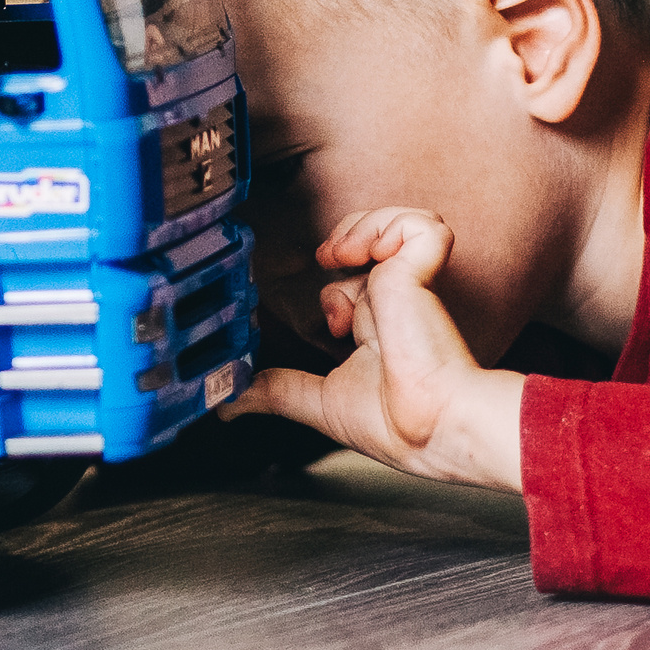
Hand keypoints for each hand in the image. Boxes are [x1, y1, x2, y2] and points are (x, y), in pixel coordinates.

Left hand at [229, 208, 524, 491]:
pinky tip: (370, 252)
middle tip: (328, 262)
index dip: (331, 288)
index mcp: (376, 329)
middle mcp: (394, 302)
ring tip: (344, 254)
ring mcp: (410, 283)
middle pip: (371, 241)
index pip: (354, 282)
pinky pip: (421, 225)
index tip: (328, 320)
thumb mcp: (317, 402)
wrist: (422, 425)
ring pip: (395, 224)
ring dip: (362, 227)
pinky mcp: (421, 271)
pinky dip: (393, 225)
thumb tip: (227, 406)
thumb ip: (274, 392)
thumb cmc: (392, 424)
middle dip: (342, 239)